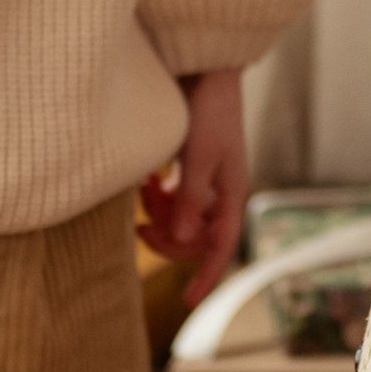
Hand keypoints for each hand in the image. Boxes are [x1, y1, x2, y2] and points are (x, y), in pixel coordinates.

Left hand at [139, 66, 247, 305]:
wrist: (205, 68)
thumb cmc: (208, 109)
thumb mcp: (197, 156)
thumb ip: (189, 198)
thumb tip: (179, 239)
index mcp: (231, 194)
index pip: (221, 247)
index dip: (206, 277)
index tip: (188, 303)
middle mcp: (220, 193)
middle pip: (194, 238)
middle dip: (168, 237)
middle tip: (139, 226)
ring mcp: (204, 181)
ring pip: (180, 218)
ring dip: (159, 213)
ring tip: (142, 191)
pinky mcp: (190, 167)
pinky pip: (172, 198)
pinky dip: (157, 195)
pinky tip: (145, 179)